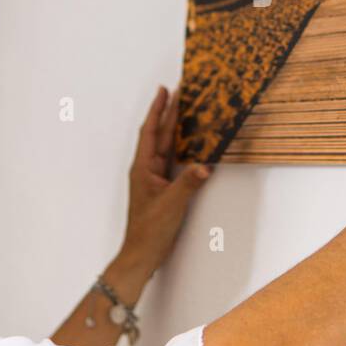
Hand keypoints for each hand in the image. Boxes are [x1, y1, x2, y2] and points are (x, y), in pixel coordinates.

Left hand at [120, 86, 210, 276]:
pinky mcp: (160, 188)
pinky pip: (170, 160)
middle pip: (158, 134)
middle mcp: (146, 169)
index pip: (150, 132)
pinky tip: (186, 142)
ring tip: (183, 109)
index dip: (158, 110)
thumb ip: (188, 185)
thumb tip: (204, 166)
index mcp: (142, 168)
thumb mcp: (171, 205)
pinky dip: (178, 147)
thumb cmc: (150, 231)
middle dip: (167, 113)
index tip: (164, 90)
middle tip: (179, 92)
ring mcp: (152, 178)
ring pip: (164, 146)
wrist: (141, 254)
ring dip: (172, 127)